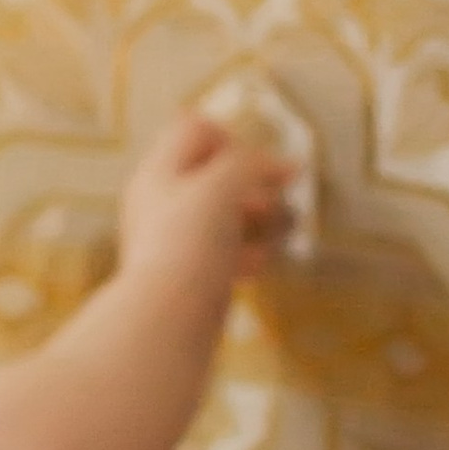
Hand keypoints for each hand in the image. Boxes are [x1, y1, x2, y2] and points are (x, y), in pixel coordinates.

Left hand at [116, 112, 292, 300]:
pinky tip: (257, 265)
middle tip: (269, 202)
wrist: (166, 320)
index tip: (252, 170)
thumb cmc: (189, 244)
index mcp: (159, 172)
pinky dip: (244, 254)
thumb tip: (288, 165)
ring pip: (222, 214)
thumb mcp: (221, 187)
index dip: (232, 140)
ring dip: (256, 218)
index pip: (197, 129)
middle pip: (213, 173)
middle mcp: (161, 202)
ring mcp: (173, 240)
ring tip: (277, 231)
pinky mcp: (188, 275)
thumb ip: (252, 165)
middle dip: (251, 183)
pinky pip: (222, 253)